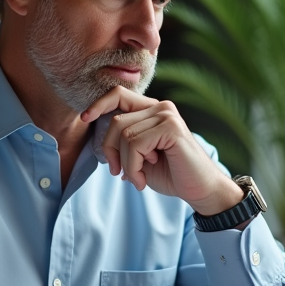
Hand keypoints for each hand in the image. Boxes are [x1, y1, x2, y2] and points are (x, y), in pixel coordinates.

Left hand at [81, 86, 244, 215]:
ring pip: (124, 135)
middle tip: (118, 172)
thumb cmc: (171, 175)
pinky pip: (135, 144)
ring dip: (125, 164)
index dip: (99, 104)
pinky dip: (133, 167)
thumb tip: (100, 140)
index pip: (119, 95)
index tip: (84, 118)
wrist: (200, 190)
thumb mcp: (140, 158)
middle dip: (110, 150)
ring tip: (138, 178)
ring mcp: (166, 115)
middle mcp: (160, 108)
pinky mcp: (171, 127)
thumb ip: (123, 144)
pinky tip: (143, 179)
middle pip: (116, 121)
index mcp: (152, 111)